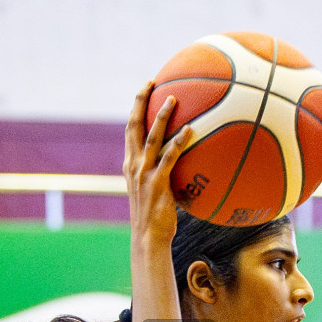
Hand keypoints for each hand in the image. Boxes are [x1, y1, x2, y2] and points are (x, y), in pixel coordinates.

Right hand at [124, 83, 192, 244]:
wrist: (148, 238)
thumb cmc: (155, 218)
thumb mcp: (154, 192)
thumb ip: (162, 175)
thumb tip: (183, 164)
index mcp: (130, 165)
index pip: (130, 130)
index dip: (136, 108)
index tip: (145, 89)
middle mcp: (133, 165)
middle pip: (133, 126)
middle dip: (140, 101)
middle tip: (151, 83)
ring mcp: (144, 174)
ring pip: (151, 137)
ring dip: (162, 116)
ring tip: (173, 98)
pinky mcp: (157, 183)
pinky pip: (169, 157)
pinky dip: (179, 142)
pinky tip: (191, 130)